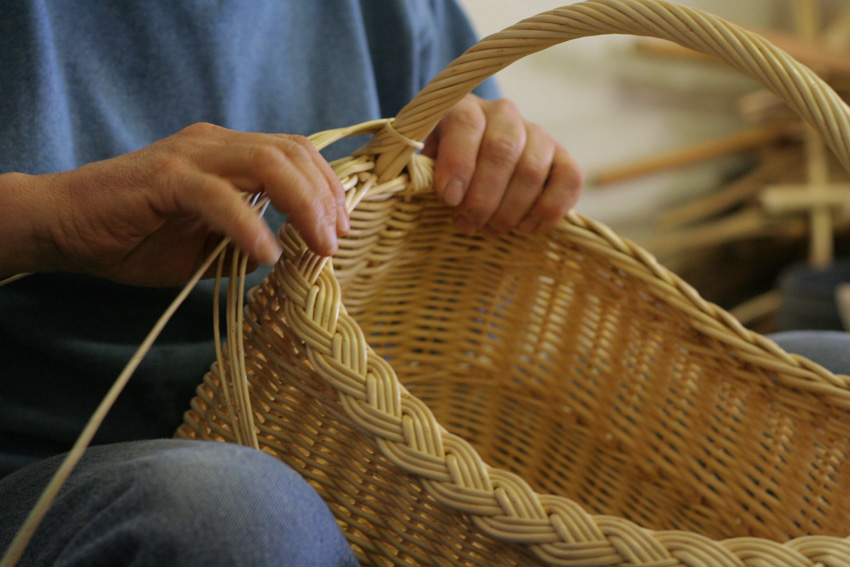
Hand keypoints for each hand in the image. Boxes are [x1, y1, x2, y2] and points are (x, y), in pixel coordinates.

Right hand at [3, 123, 347, 285]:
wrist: (67, 228)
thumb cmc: (136, 238)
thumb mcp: (207, 246)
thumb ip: (247, 241)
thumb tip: (289, 252)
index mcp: (229, 152)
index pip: (295, 153)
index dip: (327, 187)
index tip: (340, 229)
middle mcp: (215, 144)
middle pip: (291, 153)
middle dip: (325, 197)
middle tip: (335, 241)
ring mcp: (191, 156)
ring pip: (267, 164)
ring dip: (303, 205)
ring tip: (316, 247)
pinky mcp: (165, 177)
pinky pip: (220, 197)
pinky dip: (250, 226)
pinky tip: (266, 255)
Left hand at [423, 94, 582, 234]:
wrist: (473, 166)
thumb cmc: (441, 170)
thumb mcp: (421, 164)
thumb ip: (420, 170)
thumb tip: (422, 189)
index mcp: (461, 107)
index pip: (465, 124)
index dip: (459, 163)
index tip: (449, 199)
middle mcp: (502, 113)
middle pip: (503, 150)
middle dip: (483, 197)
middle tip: (467, 224)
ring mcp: (537, 133)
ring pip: (533, 169)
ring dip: (510, 209)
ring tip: (490, 228)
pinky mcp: (563, 157)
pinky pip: (570, 179)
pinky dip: (549, 209)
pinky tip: (527, 227)